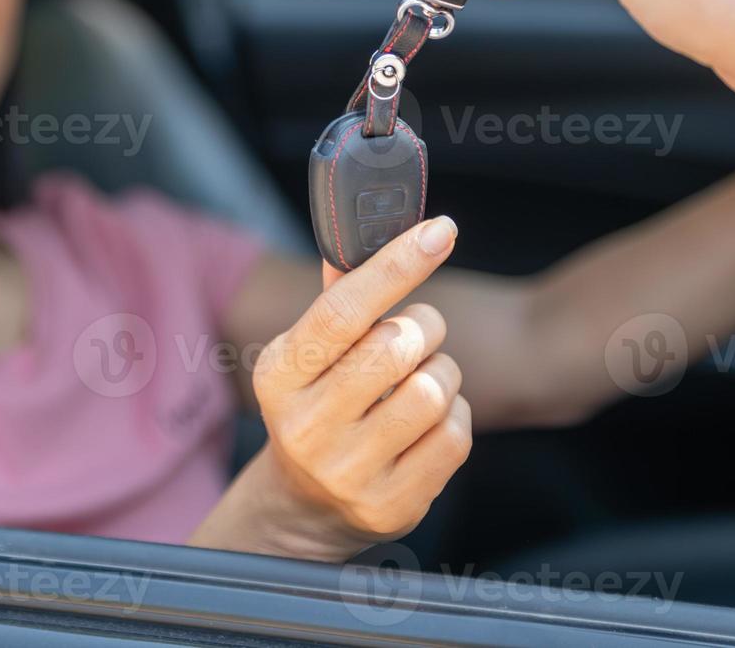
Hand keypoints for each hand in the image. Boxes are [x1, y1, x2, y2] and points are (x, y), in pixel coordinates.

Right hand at [234, 216, 470, 561]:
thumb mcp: (311, 354)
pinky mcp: (391, 504)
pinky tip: (428, 423)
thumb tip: (366, 232)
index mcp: (280, 374)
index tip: (440, 231)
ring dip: (443, 373)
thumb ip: (339, 296)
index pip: (341, 310)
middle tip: (420, 331)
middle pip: (396, 346)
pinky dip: (454, 416)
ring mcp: (347, 470)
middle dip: (425, 326)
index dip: (395, 265)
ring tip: (422, 381)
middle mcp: (306, 424)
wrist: (308, 503)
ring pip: (432, 390)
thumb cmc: (320, 403)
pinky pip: (454, 435)